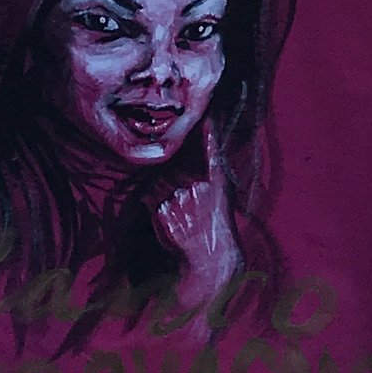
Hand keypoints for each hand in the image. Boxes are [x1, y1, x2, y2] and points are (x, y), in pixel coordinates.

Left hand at [153, 132, 241, 311]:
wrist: (209, 258)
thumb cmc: (216, 225)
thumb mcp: (223, 193)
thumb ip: (214, 167)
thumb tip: (207, 141)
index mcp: (215, 178)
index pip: (208, 143)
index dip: (206, 126)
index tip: (205, 114)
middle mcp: (196, 183)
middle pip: (173, 162)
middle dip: (173, 173)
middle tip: (183, 195)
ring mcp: (177, 195)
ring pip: (158, 180)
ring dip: (161, 190)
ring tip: (178, 209)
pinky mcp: (161, 208)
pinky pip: (148, 196)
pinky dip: (152, 204)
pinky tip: (167, 216)